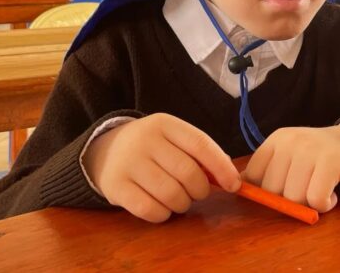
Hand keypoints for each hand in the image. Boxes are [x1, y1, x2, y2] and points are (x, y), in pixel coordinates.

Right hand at [83, 113, 240, 222]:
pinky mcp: (116, 186)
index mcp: (165, 124)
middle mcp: (145, 140)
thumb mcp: (174, 139)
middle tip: (197, 192)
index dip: (222, 167)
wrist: (106, 151)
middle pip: (188, 172)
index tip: (234, 185)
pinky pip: (150, 209)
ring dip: (183, 204)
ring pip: (171, 194)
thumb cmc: (152, 148)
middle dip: (200, 190)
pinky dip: (163, 214)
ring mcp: (128, 163)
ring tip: (179, 199)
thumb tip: (230, 176)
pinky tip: (162, 207)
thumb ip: (200, 153)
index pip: (201, 144)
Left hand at [242, 123, 339, 212]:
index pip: (251, 177)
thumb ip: (269, 172)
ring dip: (310, 204)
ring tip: (322, 190)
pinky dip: (325, 205)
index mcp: (276, 140)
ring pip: (294, 198)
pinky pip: (316, 199)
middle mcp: (290, 141)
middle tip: (308, 189)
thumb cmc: (320, 158)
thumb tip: (240, 190)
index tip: (285, 189)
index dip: (265, 192)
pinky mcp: (331, 160)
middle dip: (290, 200)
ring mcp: (310, 149)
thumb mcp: (291, 157)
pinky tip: (332, 196)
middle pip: (272, 191)